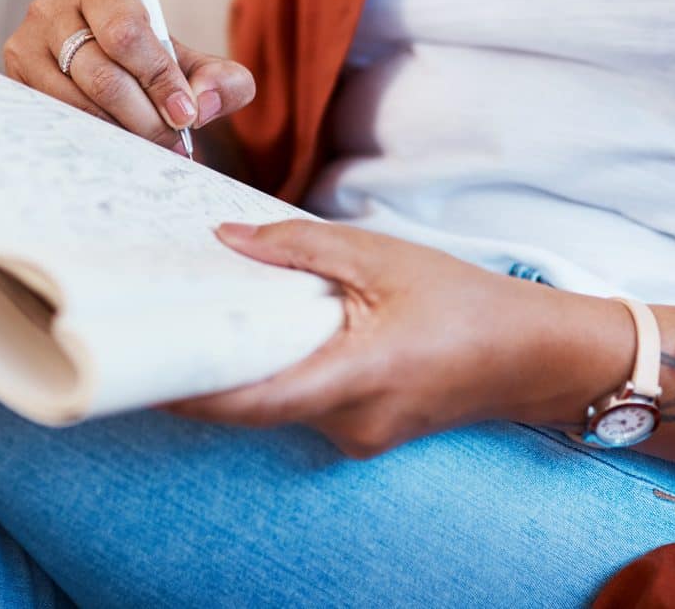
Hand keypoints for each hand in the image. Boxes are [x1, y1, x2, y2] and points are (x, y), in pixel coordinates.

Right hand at [2, 0, 255, 151]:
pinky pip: (53, 120)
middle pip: (103, 76)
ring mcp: (25, 47)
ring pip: (76, 104)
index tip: (185, 114)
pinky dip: (92, 138)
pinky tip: (116, 144)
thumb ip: (220, 79)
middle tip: (171, 139)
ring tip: (149, 144)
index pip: (127, 33)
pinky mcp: (12, 83)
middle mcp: (54, 10)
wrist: (104, 78)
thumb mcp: (192, 67)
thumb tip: (203, 102)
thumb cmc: (149, 68)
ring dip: (121, 133)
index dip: (159, 77)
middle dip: (145, 116)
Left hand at [166, 221, 633, 457]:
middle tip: (164, 320)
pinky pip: (308, 403)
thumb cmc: (469, 304)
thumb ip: (300, 247)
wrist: (538, 356)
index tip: (136, 367)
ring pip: (281, 402)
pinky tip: (286, 329)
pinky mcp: (366, 433)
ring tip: (223, 311)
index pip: (248, 399)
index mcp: (355, 376)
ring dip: (253, 363)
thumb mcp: (383, 256)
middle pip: (255, 401)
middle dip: (211, 364)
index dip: (187, 389)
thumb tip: (226, 238)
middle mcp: (349, 422)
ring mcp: (358, 437)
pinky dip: (287, 369)